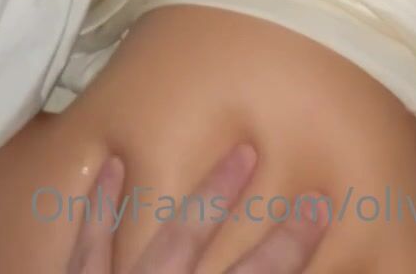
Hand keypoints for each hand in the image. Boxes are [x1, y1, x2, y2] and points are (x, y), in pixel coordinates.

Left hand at [67, 143, 326, 272]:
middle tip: (313, 196)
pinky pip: (89, 248)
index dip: (296, 261)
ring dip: (210, 198)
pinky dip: (99, 207)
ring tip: (240, 154)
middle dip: (277, 237)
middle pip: (235, 272)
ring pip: (175, 241)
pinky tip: (112, 165)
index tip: (326, 221)